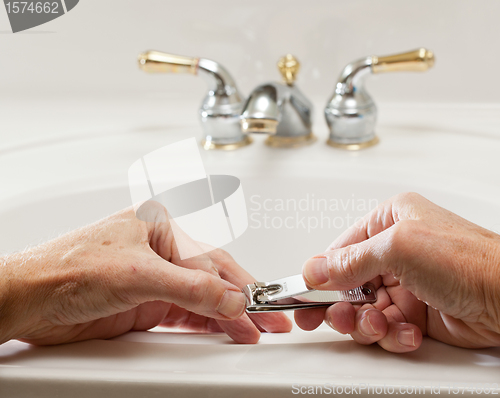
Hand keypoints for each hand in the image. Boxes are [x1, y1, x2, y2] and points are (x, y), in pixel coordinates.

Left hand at [0, 203, 290, 344]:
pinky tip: (224, 329)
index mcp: (162, 225)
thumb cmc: (68, 267)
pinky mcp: (147, 304)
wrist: (29, 299)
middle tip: (268, 319)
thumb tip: (230, 297)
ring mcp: (156, 278)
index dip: (237, 286)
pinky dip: (208, 323)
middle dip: (242, 300)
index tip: (258, 308)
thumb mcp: (138, 273)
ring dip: (228, 314)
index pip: (211, 259)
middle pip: (213, 277)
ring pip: (203, 296)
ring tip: (253, 329)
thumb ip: (189, 287)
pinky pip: (187, 313)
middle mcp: (162, 250)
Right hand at [296, 192, 499, 351]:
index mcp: (388, 222)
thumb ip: (349, 261)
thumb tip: (314, 270)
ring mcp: (404, 285)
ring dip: (367, 323)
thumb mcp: (399, 248)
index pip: (338, 250)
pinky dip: (392, 335)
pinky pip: (385, 329)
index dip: (318, 274)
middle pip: (346, 284)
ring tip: (381, 324)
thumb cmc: (471, 260)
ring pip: (362, 311)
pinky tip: (408, 331)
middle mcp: (394, 253)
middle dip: (341, 305)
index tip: (302, 293)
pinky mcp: (415, 314)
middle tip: (336, 317)